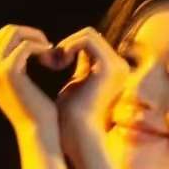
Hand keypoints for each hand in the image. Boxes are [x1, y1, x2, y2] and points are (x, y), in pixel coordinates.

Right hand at [0, 24, 76, 136]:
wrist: (39, 132)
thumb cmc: (36, 111)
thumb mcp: (23, 83)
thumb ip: (17, 62)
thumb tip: (22, 40)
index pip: (4, 36)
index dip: (27, 38)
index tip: (45, 50)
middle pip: (8, 31)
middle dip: (32, 36)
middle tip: (51, 49)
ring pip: (15, 33)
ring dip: (38, 40)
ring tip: (52, 56)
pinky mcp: (8, 71)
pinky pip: (25, 46)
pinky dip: (41, 48)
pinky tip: (53, 60)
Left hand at [55, 27, 129, 142]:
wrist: (76, 133)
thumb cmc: (70, 116)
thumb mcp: (73, 85)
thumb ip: (75, 67)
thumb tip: (62, 50)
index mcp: (113, 71)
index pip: (89, 44)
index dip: (67, 47)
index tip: (49, 63)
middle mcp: (120, 67)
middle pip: (90, 36)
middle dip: (66, 44)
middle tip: (48, 61)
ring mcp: (118, 66)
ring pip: (88, 34)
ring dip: (65, 45)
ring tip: (52, 63)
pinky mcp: (110, 66)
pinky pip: (87, 39)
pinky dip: (69, 46)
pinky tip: (58, 63)